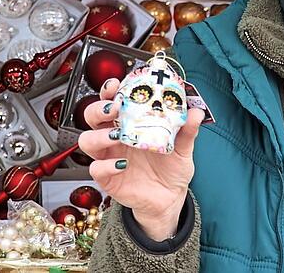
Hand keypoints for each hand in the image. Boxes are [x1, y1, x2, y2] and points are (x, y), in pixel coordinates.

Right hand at [78, 78, 205, 240]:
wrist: (170, 198)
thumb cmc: (171, 168)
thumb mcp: (183, 148)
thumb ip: (187, 131)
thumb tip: (196, 112)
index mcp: (130, 124)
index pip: (111, 101)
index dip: (108, 91)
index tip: (115, 86)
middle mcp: (115, 138)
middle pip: (92, 117)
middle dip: (98, 109)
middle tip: (114, 108)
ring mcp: (109, 157)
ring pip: (87, 141)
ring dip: (98, 136)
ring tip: (115, 136)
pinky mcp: (108, 178)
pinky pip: (96, 169)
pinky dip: (106, 166)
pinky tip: (122, 165)